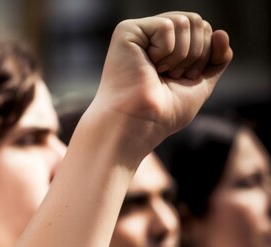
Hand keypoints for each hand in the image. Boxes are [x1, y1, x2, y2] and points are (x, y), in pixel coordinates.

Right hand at [94, 12, 231, 150]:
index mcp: (165, 46)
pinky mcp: (127, 31)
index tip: (184, 78)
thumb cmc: (163, 111)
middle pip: (196, 21)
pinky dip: (166, 51)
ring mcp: (138, 32)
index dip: (205, 54)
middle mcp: (151, 36)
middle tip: (173, 76)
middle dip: (196, 53)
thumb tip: (221, 32)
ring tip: (160, 72)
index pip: (202, 29)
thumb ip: (216, 58)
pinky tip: (149, 65)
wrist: (140, 123)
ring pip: (184, 21)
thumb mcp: (200, 83)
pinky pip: (167, 26)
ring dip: (181, 55)